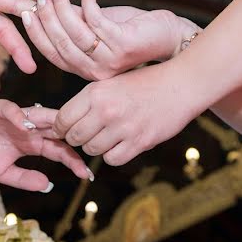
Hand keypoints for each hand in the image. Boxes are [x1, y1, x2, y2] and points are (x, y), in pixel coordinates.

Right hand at [0, 99, 91, 190]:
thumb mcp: (4, 173)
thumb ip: (25, 179)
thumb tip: (49, 186)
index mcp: (31, 142)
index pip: (57, 149)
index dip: (72, 159)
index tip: (86, 174)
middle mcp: (27, 127)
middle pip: (55, 130)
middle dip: (71, 138)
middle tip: (89, 148)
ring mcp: (14, 117)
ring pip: (39, 115)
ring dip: (53, 122)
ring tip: (67, 133)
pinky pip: (10, 109)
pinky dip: (18, 115)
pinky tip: (25, 125)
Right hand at [23, 0, 200, 79]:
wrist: (168, 37)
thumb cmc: (132, 30)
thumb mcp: (97, 27)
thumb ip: (74, 22)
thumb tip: (46, 6)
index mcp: (85, 69)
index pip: (52, 53)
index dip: (37, 33)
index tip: (26, 11)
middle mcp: (95, 71)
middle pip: (61, 45)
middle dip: (47, 20)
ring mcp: (110, 60)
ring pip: (77, 35)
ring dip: (64, 10)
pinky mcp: (124, 46)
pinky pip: (98, 23)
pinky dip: (90, 5)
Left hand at [54, 62, 200, 164]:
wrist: (180, 85)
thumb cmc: (144, 82)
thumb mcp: (111, 82)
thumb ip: (89, 101)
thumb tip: (63, 122)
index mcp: (95, 92)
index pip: (62, 119)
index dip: (61, 127)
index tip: (66, 129)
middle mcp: (106, 110)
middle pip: (74, 137)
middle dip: (77, 138)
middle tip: (87, 134)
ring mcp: (123, 127)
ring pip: (92, 150)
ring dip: (96, 146)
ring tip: (107, 136)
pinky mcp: (139, 142)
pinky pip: (112, 159)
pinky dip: (113, 155)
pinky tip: (120, 143)